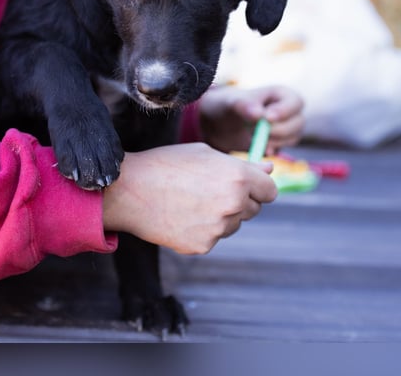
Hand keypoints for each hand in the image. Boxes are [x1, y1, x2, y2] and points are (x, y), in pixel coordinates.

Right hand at [102, 143, 277, 254]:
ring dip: (222, 216)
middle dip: (240, 201)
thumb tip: (270, 170)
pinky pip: (213, 238)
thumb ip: (242, 165)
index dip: (258, 187)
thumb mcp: (205, 154)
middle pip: (254, 209)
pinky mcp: (203, 246)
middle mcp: (233, 204)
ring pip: (233, 224)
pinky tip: (182, 215)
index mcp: (238, 177)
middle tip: (211, 191)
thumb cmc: (167, 165)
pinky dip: (203, 229)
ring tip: (192, 202)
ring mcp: (218, 228)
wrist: (129, 190)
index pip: (270, 191)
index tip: (246, 186)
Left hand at [198, 85, 303, 154]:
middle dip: (279, 130)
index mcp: (282, 94)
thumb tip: (259, 114)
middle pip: (298, 123)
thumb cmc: (229, 105)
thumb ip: (244, 105)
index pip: (296, 102)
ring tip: (252, 137)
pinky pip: (282, 149)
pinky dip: (270, 150)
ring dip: (274, 141)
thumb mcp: (232, 102)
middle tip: (258, 132)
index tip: (267, 119)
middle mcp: (289, 111)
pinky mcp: (279, 143)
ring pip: (293, 138)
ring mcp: (287, 128)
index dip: (285, 111)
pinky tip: (257, 149)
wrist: (220, 123)